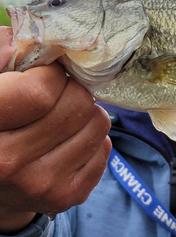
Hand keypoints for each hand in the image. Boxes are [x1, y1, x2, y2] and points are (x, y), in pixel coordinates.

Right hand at [0, 27, 111, 232]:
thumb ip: (4, 52)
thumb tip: (45, 39)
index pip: (41, 91)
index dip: (51, 74)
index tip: (46, 73)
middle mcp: (8, 161)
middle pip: (77, 105)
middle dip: (73, 89)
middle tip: (58, 93)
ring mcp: (40, 184)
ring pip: (98, 123)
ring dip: (86, 112)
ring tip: (62, 117)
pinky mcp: (66, 196)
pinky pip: (105, 147)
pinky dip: (92, 137)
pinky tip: (67, 141)